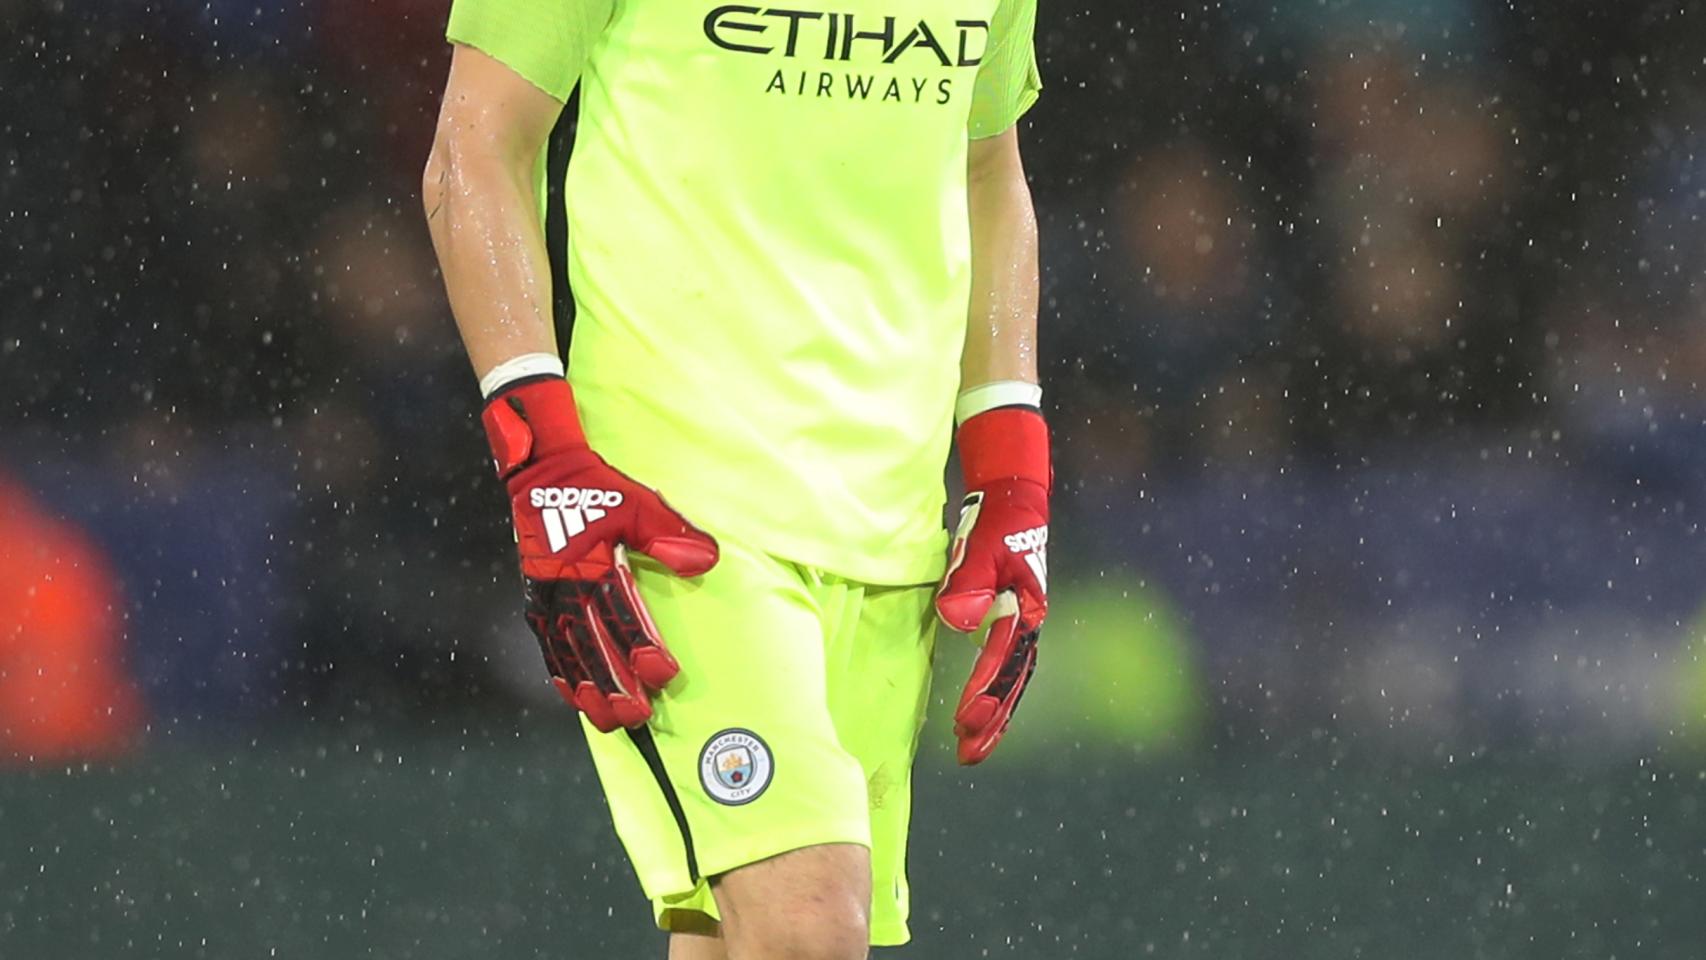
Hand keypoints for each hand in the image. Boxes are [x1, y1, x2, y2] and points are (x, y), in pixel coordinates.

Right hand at [483, 377, 717, 730]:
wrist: (542, 473)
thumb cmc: (595, 488)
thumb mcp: (638, 503)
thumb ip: (669, 535)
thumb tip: (705, 561)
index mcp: (592, 564)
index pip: (620, 615)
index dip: (642, 647)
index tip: (663, 673)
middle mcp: (565, 587)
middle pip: (591, 646)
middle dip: (614, 684)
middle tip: (636, 715)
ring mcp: (547, 597)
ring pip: (568, 654)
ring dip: (588, 690)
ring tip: (608, 721)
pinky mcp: (536, 601)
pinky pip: (547, 647)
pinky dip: (560, 676)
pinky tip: (573, 699)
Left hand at [935, 406, 1049, 764]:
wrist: (1014, 495)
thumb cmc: (997, 519)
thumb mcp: (979, 544)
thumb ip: (968, 580)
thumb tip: (959, 621)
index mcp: (1027, 606)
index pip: (1003, 656)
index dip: (984, 689)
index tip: (965, 719)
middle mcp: (1029, 620)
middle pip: (1013, 679)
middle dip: (992, 719)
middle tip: (968, 753)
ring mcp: (1022, 621)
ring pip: (1012, 678)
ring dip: (995, 714)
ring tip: (972, 749)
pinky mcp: (1011, 618)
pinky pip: (1005, 665)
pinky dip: (994, 692)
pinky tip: (978, 713)